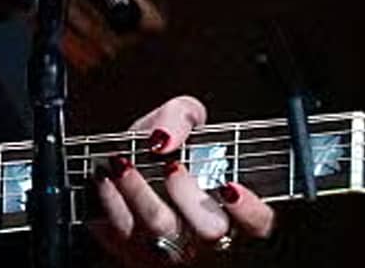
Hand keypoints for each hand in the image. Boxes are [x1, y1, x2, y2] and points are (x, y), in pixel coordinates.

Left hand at [88, 95, 274, 263]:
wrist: (115, 172)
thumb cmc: (158, 154)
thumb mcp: (175, 125)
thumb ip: (182, 116)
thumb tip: (164, 137)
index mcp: (227, 210)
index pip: (258, 224)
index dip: (251, 210)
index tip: (230, 186)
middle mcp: (201, 236)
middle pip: (210, 230)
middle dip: (190, 195)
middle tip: (171, 166)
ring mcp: (166, 247)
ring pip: (160, 228)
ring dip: (140, 190)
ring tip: (124, 163)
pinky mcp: (130, 248)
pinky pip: (121, 228)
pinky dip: (111, 197)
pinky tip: (106, 175)